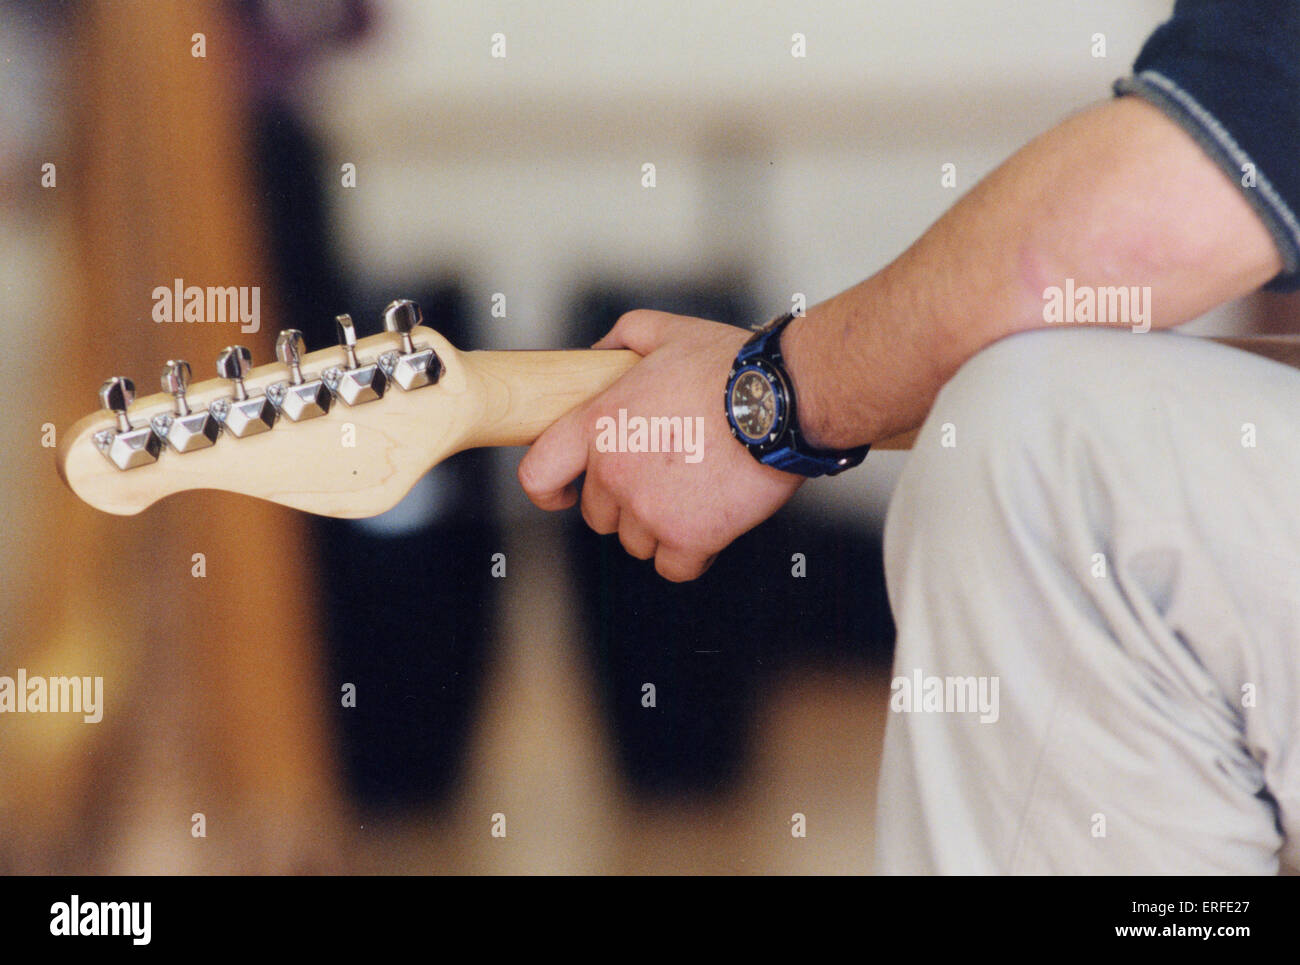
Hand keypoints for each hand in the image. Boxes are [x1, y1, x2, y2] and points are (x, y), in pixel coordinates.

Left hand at [518, 310, 804, 580]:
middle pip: (598, 515)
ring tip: (695, 496)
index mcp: (599, 424)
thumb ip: (622, 337)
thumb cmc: (730, 366)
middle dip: (625, 503)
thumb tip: (599, 351)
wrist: (782, 399)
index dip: (548, 491)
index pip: (538, 474)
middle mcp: (615, 471)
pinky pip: (674, 567)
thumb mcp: (666, 330)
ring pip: (636, 542)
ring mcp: (650, 509)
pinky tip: (709, 528)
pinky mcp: (689, 538)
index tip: (563, 495)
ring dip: (660, 528)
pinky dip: (690, 554)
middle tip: (664, 481)